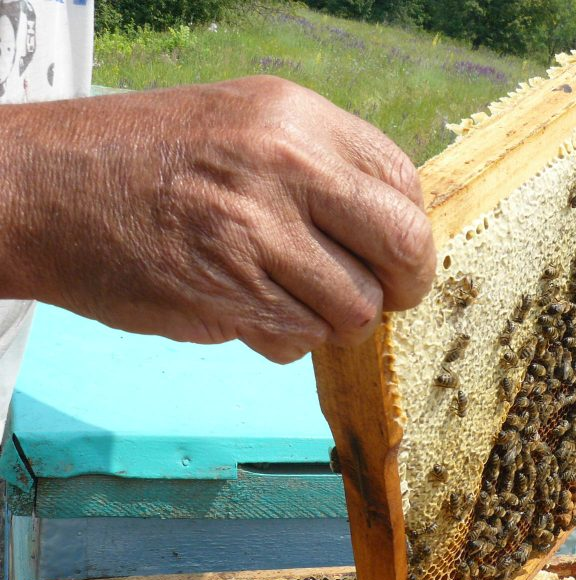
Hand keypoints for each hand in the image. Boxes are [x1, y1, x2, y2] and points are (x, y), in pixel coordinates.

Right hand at [0, 75, 434, 362]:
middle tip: (381, 296)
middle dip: (403, 286)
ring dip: (332, 319)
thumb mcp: (249, 122)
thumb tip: (393, 226)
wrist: (44, 187)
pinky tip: (244, 306)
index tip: (393, 256)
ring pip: (354, 310)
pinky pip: (300, 341)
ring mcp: (256, 235)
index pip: (404, 187)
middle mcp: (285, 169)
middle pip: (404, 247)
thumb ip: (326, 165)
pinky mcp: (227, 297)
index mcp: (298, 119)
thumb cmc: (148, 157)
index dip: (407, 234)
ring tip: (286, 295)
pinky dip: (284, 339)